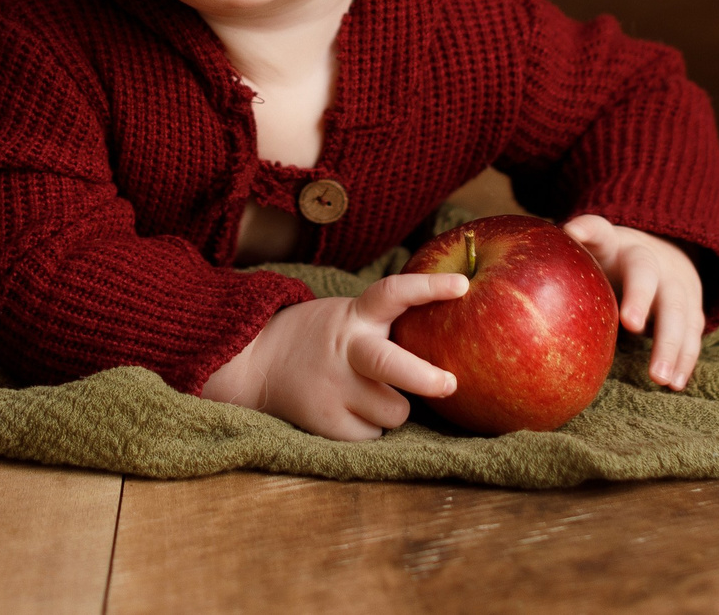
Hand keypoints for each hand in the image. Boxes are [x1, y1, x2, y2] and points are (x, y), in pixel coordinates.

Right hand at [199, 272, 467, 439]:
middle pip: (392, 366)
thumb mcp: (348, 317)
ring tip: (370, 394)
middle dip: (426, 378)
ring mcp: (336, 390)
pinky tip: (349, 409)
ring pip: (396, 411)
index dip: (428, 287)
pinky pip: (374, 433)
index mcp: (354, 318)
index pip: (392, 293)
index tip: (462, 286)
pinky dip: (370, 425)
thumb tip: (450, 340)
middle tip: (450, 384)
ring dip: (394, 407)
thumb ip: (386, 326)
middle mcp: (346, 352)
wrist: (256, 363)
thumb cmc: (320, 338)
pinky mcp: (328, 424)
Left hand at [562, 216, 704, 390]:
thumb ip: (563, 260)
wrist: (662, 254)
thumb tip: (521, 276)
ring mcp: (676, 282)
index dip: (586, 230)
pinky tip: (675, 384)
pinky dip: (686, 358)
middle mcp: (649, 259)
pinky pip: (693, 332)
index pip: (597, 230)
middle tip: (630, 325)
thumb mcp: (588, 253)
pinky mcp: (692, 307)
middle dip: (639, 297)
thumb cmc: (609, 262)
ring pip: (678, 309)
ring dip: (670, 343)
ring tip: (659, 378)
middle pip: (646, 274)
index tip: (573, 234)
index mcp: (614, 244)